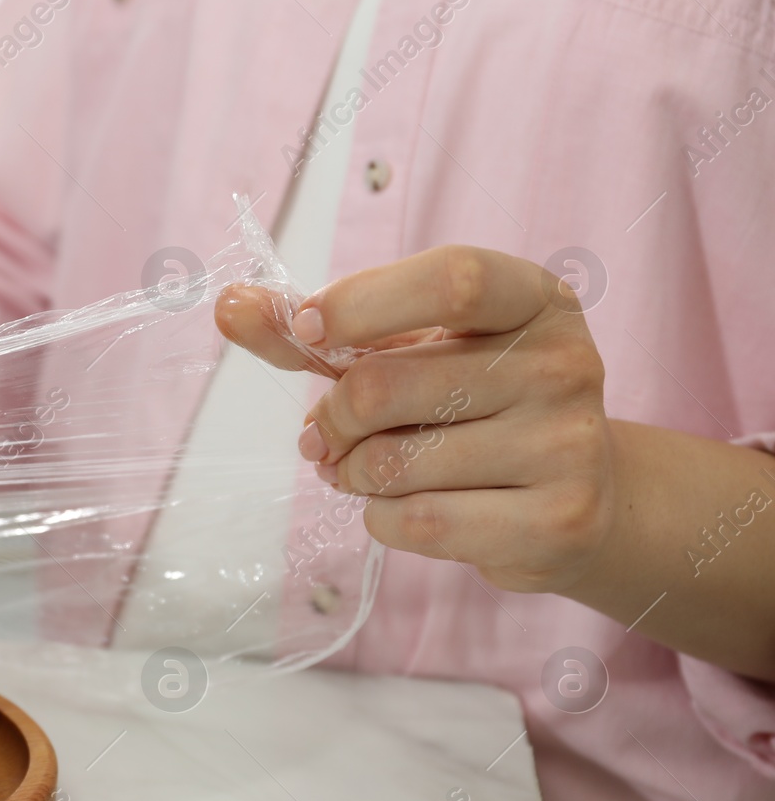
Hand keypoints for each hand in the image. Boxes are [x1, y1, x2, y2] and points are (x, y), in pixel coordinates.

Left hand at [216, 246, 614, 593]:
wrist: (572, 495)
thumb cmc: (470, 405)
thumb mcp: (405, 350)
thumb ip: (317, 330)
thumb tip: (229, 305)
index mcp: (534, 298)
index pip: (451, 279)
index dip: (360, 305)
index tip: (309, 330)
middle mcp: (565, 363)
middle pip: (388, 385)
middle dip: (331, 418)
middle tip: (324, 435)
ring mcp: (570, 445)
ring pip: (394, 463)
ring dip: (352, 474)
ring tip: (367, 471)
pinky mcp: (559, 521)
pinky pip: (418, 521)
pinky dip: (382, 519)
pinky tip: (404, 508)